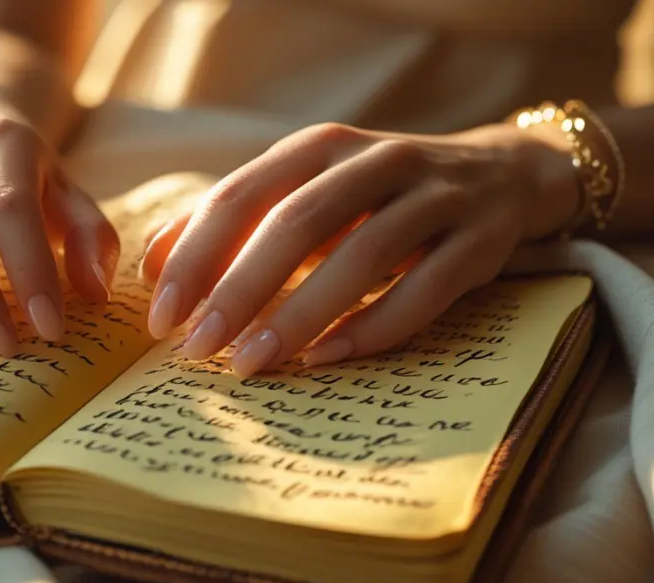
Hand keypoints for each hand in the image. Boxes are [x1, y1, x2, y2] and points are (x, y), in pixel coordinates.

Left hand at [139, 122, 577, 375]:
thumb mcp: (305, 190)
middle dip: (239, 290)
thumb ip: (233, 220)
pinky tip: (325, 359)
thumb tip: (151, 263)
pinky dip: (372, 326)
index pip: (241, 196)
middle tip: (196, 348)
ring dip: (299, 314)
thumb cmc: (375, 197)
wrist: (502, 175)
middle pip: (296, 223)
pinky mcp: (482, 240)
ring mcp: (436, 197)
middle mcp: (376, 161)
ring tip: (251, 363)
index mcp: (319, 147)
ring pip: (363, 255)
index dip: (195, 256)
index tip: (161, 315)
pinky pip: (426, 290)